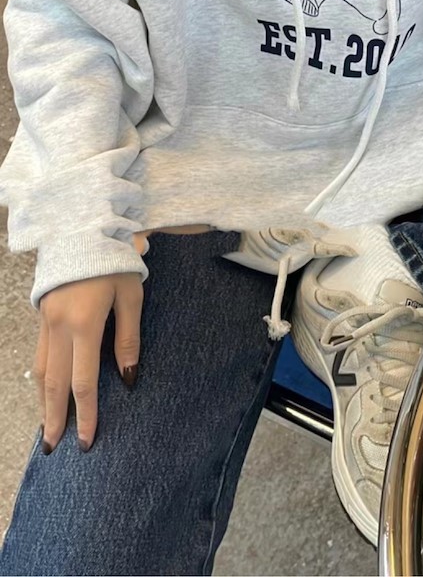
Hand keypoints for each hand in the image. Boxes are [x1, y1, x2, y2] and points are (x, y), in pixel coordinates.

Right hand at [35, 273, 142, 453]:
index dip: (86, 414)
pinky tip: (45, 392)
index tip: (88, 440)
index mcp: (84, 323)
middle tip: (54, 448)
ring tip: (47, 428)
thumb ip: (129, 338)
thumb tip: (129, 378)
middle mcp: (59, 326)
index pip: (83, 381)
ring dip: (44, 402)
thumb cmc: (115, 261)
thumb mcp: (131, 296)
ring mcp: (46, 321)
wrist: (83, 228)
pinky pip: (39, 355)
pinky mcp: (42, 315)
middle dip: (55, 418)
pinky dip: (41, 379)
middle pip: (55, 384)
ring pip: (41, 371)